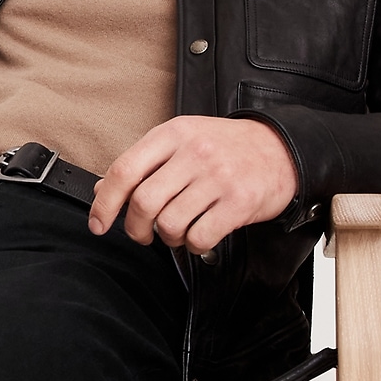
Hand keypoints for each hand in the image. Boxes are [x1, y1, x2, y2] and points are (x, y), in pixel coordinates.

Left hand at [89, 116, 297, 252]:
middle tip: (143, 234)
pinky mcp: (239, 202)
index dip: (104, 203)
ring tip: (178, 231)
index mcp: (173, 134)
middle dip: (136, 228)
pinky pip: (200, 237)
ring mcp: (218, 177)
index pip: (124, 171)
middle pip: (143, 202)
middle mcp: (194, 152)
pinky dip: (193, 246)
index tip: (98, 224)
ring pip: (170, 223)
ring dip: (168, 238)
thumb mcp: (181, 142)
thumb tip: (101, 191)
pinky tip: (200, 237)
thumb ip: (142, 164)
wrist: (281, 149)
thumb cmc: (226, 148)